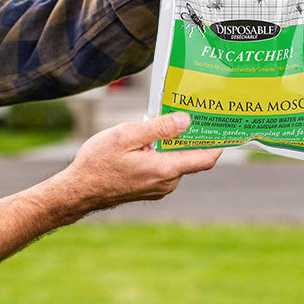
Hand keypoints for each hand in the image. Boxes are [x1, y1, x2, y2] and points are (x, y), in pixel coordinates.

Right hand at [61, 113, 221, 212]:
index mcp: (165, 169)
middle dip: (187, 136)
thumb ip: (158, 128)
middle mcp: (166, 183)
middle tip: (184, 112)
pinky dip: (160, 154)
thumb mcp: (126, 136)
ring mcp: (157, 188)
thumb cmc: (98, 162)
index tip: (224, 126)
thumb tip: (185, 121)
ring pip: (174, 162)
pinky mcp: (148, 189)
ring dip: (169, 145)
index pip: (205, 158)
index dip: (218, 142)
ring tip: (157, 124)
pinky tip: (144, 142)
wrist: (78, 191)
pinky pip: (163, 168)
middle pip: (189, 157)